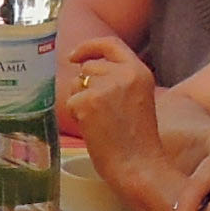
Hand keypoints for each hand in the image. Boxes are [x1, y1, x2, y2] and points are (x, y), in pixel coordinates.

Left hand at [62, 35, 161, 162]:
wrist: (139, 166)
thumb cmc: (137, 141)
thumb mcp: (138, 98)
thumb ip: (119, 80)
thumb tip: (84, 71)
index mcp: (139, 72)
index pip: (110, 44)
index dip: (89, 47)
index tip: (75, 56)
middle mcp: (123, 74)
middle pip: (89, 67)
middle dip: (86, 86)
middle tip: (98, 112)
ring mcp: (105, 87)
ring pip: (76, 84)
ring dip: (80, 101)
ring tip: (100, 122)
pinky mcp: (88, 102)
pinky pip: (70, 102)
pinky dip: (76, 117)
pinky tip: (94, 130)